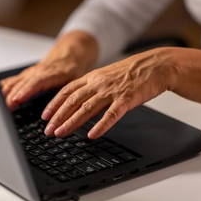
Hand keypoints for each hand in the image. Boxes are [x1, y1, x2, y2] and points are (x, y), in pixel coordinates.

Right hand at [0, 57, 83, 109]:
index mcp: (51, 73)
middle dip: (11, 95)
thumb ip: (67, 93)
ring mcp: (29, 73)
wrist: (69, 54)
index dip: (25, 91)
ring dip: (5, 92)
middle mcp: (37, 72)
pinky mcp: (25, 75)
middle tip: (3, 107)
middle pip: (22, 84)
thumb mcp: (74, 81)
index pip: (36, 82)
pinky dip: (3, 87)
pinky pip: (12, 80)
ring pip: (15, 82)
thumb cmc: (72, 69)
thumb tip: (62, 110)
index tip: (16, 100)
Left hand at [42, 47, 200, 138]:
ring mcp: (112, 91)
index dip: (54, 103)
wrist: (156, 65)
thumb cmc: (132, 72)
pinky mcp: (126, 99)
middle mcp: (99, 83)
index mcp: (92, 77)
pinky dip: (101, 125)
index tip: (45, 116)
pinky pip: (111, 115)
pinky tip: (92, 135)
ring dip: (72, 122)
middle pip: (73, 100)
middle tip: (47, 130)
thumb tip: (77, 102)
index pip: (67, 90)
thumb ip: (92, 87)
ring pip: (87, 108)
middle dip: (58, 116)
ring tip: (61, 133)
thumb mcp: (107, 76)